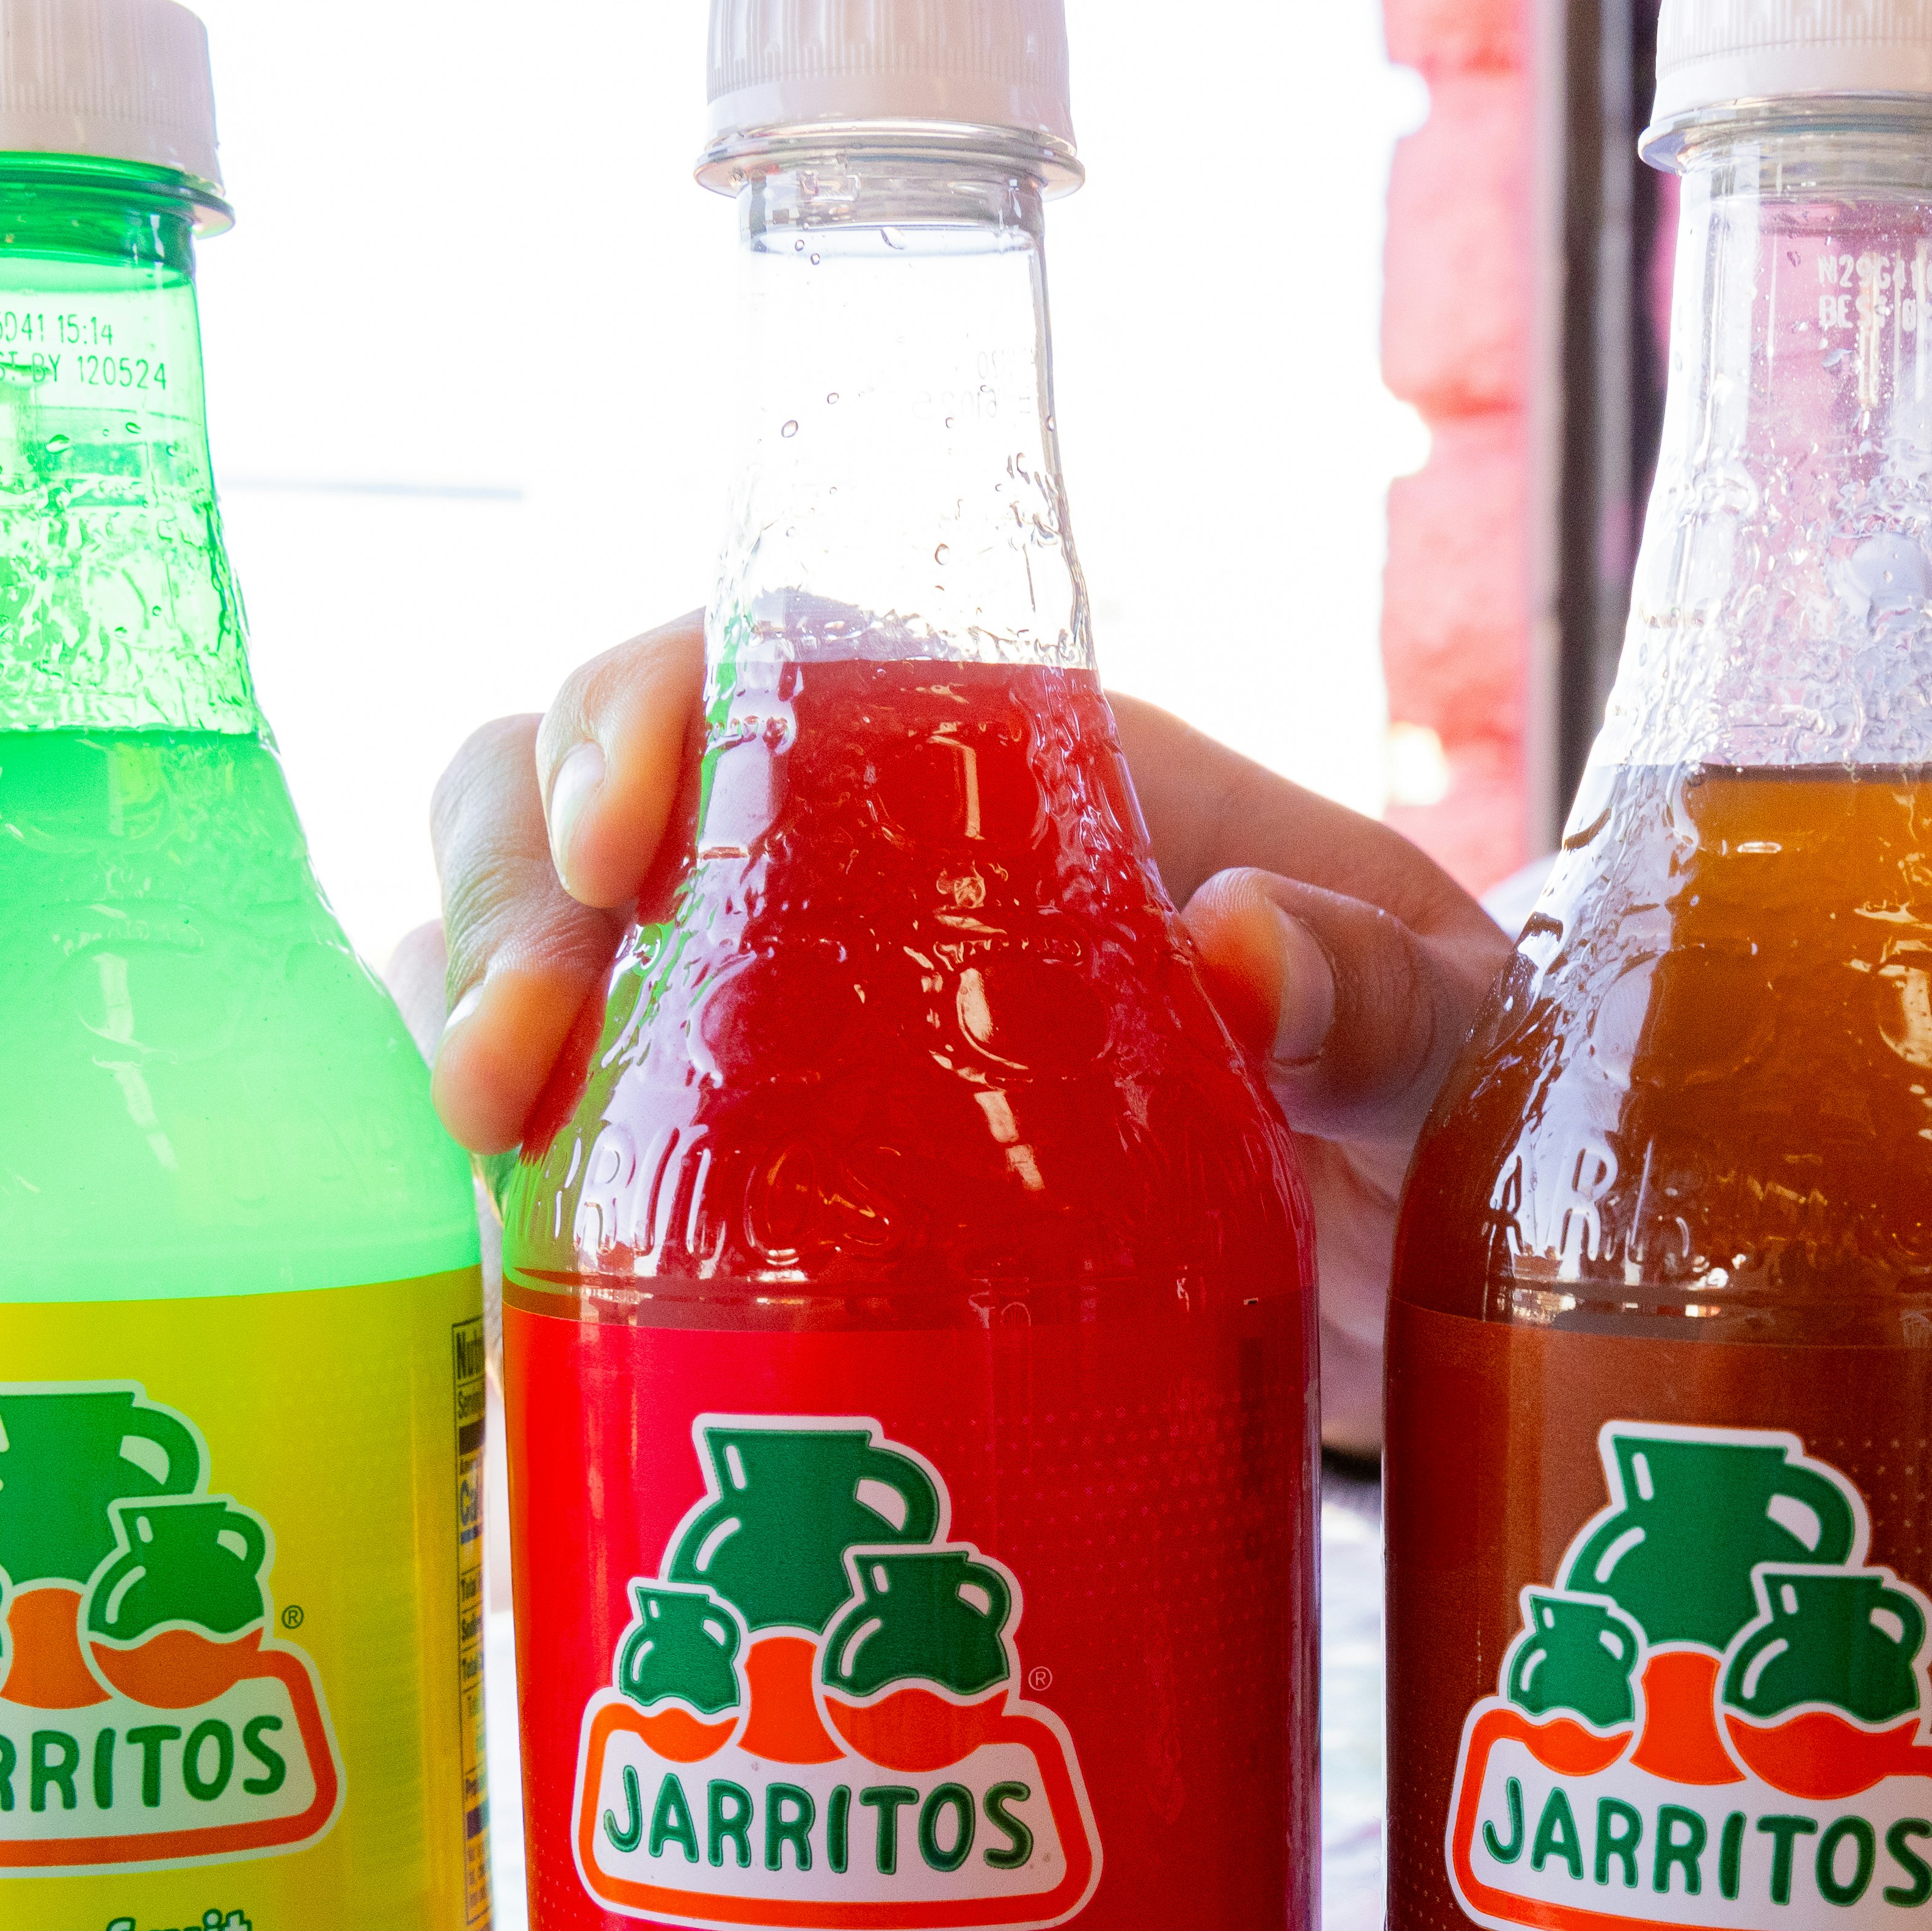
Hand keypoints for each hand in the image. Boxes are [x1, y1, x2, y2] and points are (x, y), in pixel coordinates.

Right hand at [389, 616, 1518, 1448]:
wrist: (1439, 1269)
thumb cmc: (1451, 1097)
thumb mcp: (1462, 1039)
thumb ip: (1386, 995)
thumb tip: (1232, 951)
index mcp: (1019, 769)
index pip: (775, 661)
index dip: (650, 710)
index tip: (618, 844)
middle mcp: (871, 866)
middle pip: (595, 789)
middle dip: (505, 893)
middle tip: (505, 1073)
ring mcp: (793, 1014)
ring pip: (546, 943)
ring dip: (469, 1017)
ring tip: (490, 1159)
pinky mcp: (758, 1167)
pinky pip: (572, 1121)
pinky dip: (498, 1159)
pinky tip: (492, 1242)